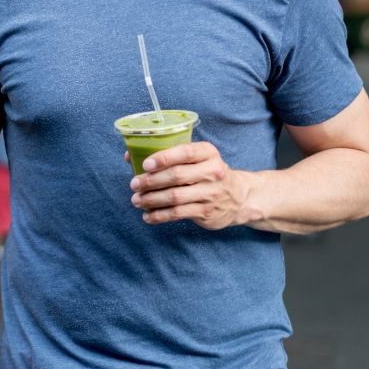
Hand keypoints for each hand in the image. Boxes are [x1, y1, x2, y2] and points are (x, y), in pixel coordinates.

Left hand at [128, 141, 254, 229]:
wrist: (239, 197)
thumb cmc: (207, 172)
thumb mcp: (198, 158)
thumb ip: (169, 154)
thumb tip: (129, 156)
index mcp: (208, 153)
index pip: (185, 152)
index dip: (164, 158)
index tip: (145, 165)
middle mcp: (212, 172)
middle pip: (177, 176)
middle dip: (151, 181)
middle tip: (134, 184)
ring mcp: (211, 193)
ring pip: (175, 197)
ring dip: (152, 200)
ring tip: (137, 200)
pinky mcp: (207, 212)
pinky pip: (178, 214)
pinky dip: (160, 216)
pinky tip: (148, 216)